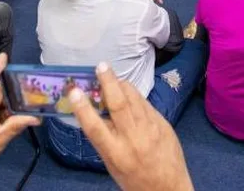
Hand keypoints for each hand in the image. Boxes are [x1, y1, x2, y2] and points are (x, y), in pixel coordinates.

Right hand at [70, 63, 193, 190]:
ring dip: (122, 84)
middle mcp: (133, 138)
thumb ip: (105, 141)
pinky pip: (146, 104)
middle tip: (101, 66)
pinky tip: (128, 90)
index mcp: (115, 153)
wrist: (169, 187)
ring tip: (111, 74)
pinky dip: (135, 95)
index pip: (95, 128)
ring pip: (134, 99)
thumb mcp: (113, 165)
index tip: (74, 91)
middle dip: (109, 82)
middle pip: (119, 104)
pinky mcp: (163, 123)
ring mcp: (151, 128)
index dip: (83, 109)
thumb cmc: (135, 179)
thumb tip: (96, 115)